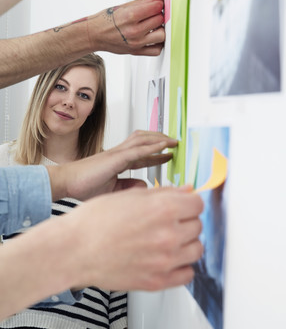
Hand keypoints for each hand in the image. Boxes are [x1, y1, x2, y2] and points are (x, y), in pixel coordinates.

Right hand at [48, 130, 176, 200]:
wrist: (66, 183)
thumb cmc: (83, 187)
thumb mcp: (112, 190)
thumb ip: (129, 186)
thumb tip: (145, 185)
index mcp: (118, 160)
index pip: (142, 153)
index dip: (157, 153)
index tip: (169, 154)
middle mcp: (119, 153)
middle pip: (144, 140)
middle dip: (161, 140)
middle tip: (175, 143)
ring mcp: (118, 153)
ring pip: (143, 140)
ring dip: (160, 139)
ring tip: (174, 141)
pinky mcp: (116, 158)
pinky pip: (138, 150)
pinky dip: (153, 147)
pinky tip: (165, 147)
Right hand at [61, 185, 203, 290]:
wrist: (74, 249)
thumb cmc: (95, 221)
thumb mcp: (131, 195)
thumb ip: (164, 193)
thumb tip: (186, 192)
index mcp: (163, 209)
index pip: (198, 204)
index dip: (189, 202)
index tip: (184, 205)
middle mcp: (168, 235)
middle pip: (198, 225)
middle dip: (185, 221)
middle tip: (170, 221)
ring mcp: (165, 260)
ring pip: (196, 249)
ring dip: (186, 243)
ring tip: (169, 240)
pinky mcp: (157, 281)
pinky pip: (187, 274)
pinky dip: (182, 266)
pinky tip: (169, 258)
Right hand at [88, 0, 164, 55]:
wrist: (94, 35)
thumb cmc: (107, 19)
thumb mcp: (125, 6)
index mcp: (130, 16)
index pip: (156, 7)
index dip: (159, 3)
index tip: (156, 2)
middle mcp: (134, 31)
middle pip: (160, 20)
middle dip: (159, 14)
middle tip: (154, 13)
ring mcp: (136, 43)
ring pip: (162, 35)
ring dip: (161, 29)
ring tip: (154, 25)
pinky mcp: (137, 52)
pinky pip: (156, 50)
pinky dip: (158, 43)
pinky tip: (153, 37)